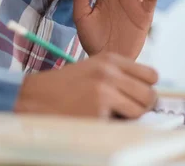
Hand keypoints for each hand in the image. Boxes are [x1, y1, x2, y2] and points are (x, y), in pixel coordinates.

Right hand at [15, 53, 157, 117]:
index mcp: (111, 59)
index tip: (140, 95)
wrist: (33, 98)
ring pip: (139, 110)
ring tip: (114, 115)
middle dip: (144, 106)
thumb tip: (148, 92)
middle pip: (150, 94)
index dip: (149, 88)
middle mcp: (110, 73)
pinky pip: (120, 124)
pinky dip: (112, 125)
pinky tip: (96, 119)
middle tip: (131, 111)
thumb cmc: (64, 86)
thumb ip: (120, 75)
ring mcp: (104, 92)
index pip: (151, 74)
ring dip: (131, 117)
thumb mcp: (94, 68)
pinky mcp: (98, 112)